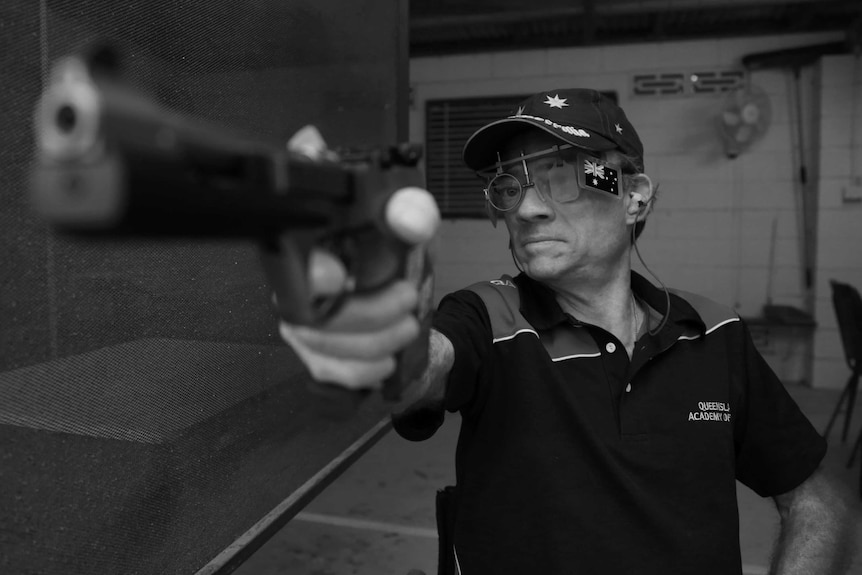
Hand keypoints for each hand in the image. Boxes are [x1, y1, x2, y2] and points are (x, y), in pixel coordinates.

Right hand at [278, 126, 439, 390]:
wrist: (407, 309)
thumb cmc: (397, 264)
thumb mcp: (409, 229)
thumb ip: (411, 214)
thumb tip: (410, 221)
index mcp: (309, 253)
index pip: (296, 262)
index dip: (313, 273)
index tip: (339, 276)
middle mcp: (296, 293)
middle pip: (315, 313)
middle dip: (369, 312)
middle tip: (408, 299)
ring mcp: (302, 331)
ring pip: (328, 345)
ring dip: (378, 340)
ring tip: (408, 326)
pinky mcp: (317, 361)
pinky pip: (337, 372)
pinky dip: (370, 369)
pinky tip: (389, 357)